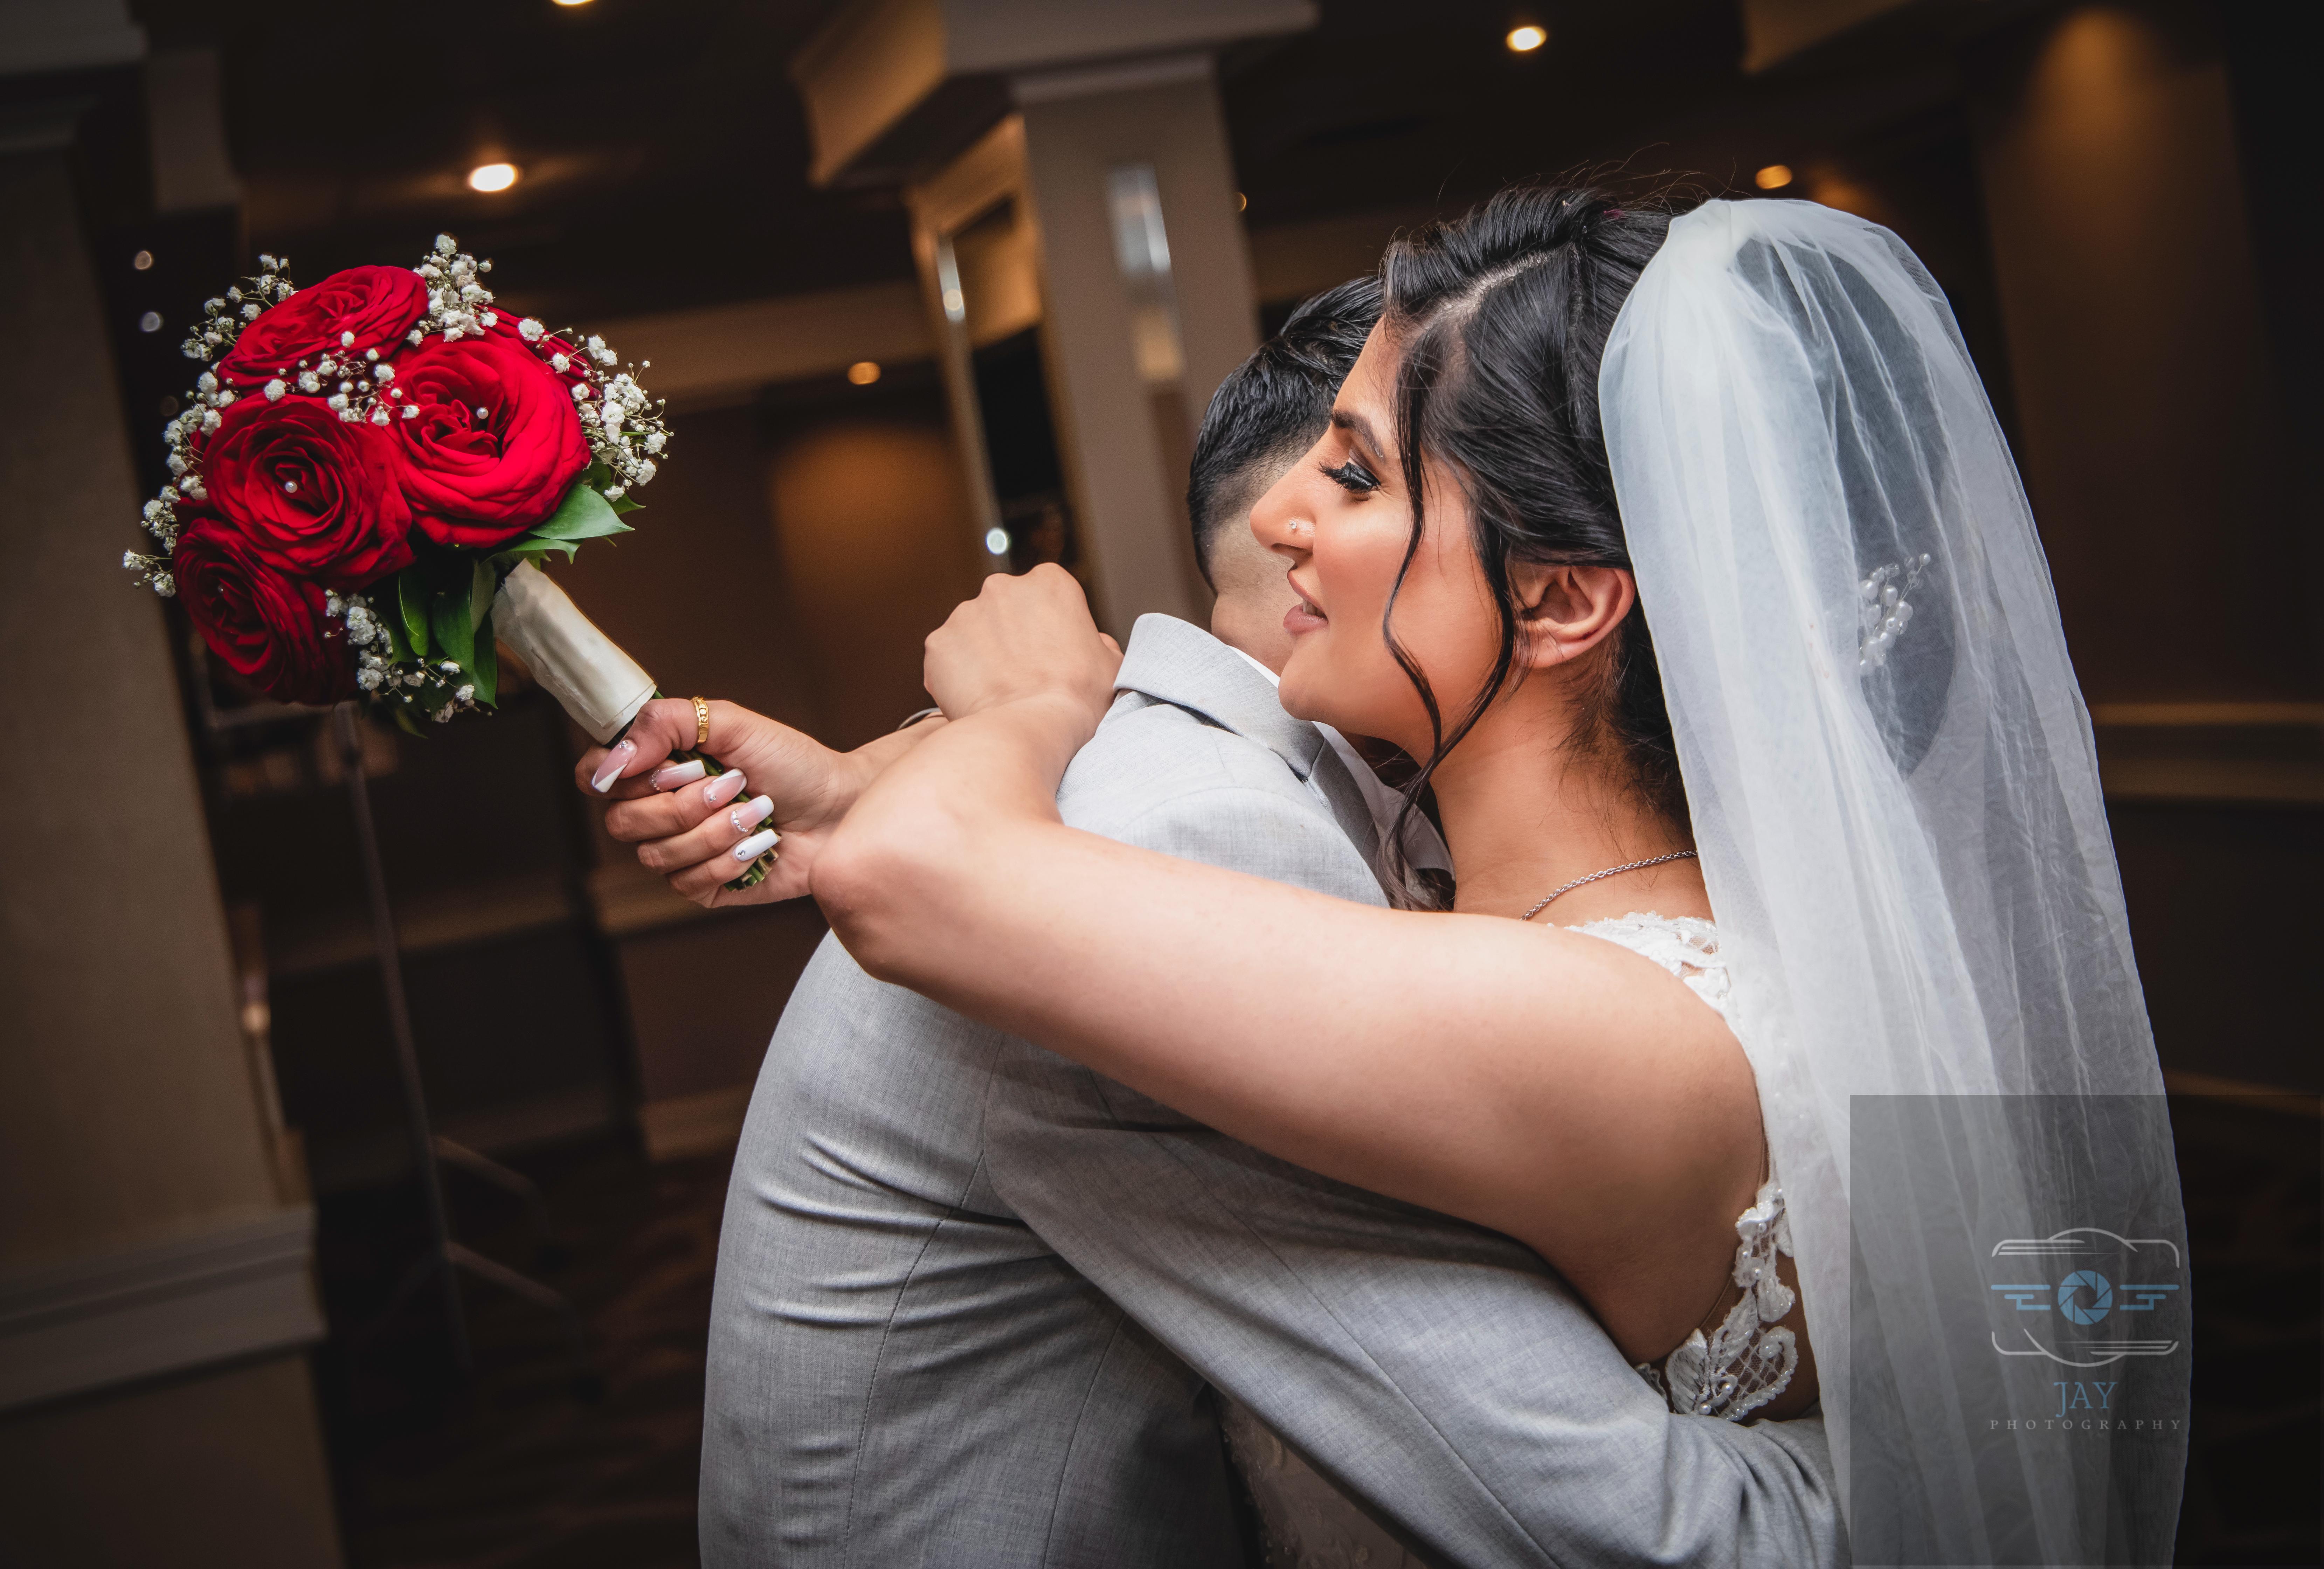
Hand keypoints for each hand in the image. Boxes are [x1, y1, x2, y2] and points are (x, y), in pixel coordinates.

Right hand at [574, 699, 919, 908]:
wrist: (839, 806)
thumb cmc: (791, 761)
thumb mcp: (732, 722)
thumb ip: (668, 722)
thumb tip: (617, 754)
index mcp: (657, 768)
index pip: (594, 777)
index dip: (612, 775)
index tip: (656, 767)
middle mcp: (659, 811)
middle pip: (622, 822)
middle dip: (682, 803)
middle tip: (731, 784)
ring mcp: (680, 852)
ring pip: (657, 856)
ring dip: (713, 831)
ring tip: (755, 810)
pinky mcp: (704, 887)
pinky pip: (687, 884)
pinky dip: (728, 860)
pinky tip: (759, 842)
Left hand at [923, 565, 1120, 734]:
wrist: (1032, 728)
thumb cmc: (1079, 698)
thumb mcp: (1110, 665)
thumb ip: (1097, 643)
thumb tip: (1092, 644)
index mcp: (1049, 582)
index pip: (1045, 597)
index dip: (1048, 628)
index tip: (1050, 655)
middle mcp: (1002, 587)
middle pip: (1005, 609)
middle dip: (1010, 636)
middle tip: (1023, 675)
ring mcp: (965, 613)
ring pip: (973, 632)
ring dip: (983, 655)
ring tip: (1000, 692)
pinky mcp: (938, 643)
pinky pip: (948, 658)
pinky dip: (957, 676)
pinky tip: (978, 699)